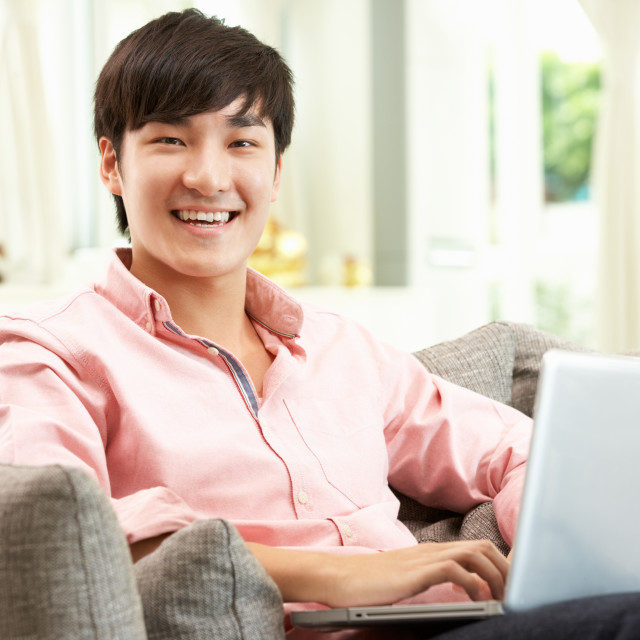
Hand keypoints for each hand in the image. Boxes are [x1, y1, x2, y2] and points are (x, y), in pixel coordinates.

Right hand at [248, 539, 508, 607]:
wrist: (340, 578)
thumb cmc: (370, 584)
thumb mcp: (408, 578)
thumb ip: (431, 577)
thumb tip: (458, 588)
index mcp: (433, 551)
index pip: (477, 546)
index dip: (502, 561)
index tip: (517, 582)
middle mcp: (433, 549)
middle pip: (484, 547)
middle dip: (507, 570)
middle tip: (515, 595)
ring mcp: (424, 558)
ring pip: (475, 554)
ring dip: (495, 575)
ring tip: (501, 599)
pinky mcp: (416, 571)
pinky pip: (454, 569)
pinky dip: (472, 582)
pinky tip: (476, 599)